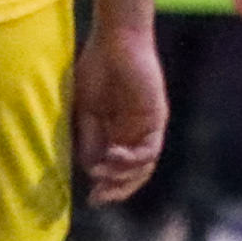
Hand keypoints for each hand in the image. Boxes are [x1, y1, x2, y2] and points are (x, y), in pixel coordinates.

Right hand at [76, 21, 168, 203]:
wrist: (114, 42)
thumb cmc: (96, 69)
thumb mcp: (85, 111)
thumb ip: (89, 138)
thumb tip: (90, 169)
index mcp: (117, 133)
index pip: (116, 170)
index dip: (106, 186)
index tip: (90, 198)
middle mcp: (134, 134)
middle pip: (133, 175)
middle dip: (116, 189)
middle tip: (98, 197)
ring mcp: (147, 127)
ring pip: (143, 167)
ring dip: (122, 177)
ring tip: (102, 173)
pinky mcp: (156, 118)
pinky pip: (150, 150)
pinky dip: (132, 159)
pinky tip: (114, 155)